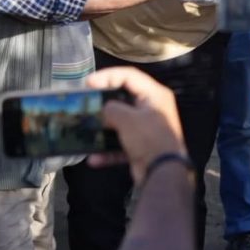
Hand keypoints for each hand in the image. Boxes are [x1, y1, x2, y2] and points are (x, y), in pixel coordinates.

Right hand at [86, 67, 185, 184]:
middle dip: (104, 102)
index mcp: (155, 95)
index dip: (107, 76)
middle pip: (124, 99)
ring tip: (86, 127)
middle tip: (86, 102)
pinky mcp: (141, 148)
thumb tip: (104, 110)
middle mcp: (153, 109)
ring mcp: (147, 130)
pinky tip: (94, 158)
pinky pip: (121, 145)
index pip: (129, 76)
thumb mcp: (128, 119)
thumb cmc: (148, 138)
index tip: (88, 83)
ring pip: (121, 124)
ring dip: (104, 128)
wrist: (163, 173)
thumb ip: (112, 109)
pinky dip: (108, 151)